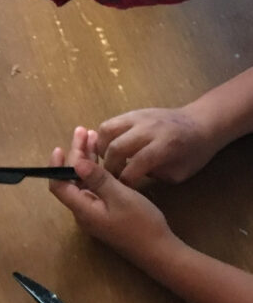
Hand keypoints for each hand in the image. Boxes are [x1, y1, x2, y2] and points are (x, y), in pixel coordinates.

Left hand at [49, 127, 175, 264]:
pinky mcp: (106, 212)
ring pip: (84, 182)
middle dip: (76, 155)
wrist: (159, 251)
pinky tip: (104, 157)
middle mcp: (84, 210)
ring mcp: (95, 212)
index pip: (58, 185)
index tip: (61, 147)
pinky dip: (97, 171)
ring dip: (87, 160)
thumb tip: (76, 162)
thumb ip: (98, 179)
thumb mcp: (120, 196)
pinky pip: (95, 187)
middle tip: (84, 131)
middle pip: (71, 180)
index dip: (57, 166)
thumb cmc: (141, 224)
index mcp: (82, 208)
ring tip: (93, 137)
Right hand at [97, 107, 218, 186]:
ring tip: (108, 161)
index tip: (122, 189)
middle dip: (109, 167)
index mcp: (166, 145)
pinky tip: (110, 150)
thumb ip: (154, 175)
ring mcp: (138, 117)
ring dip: (101, 149)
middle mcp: (149, 128)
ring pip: (106, 131)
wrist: (201, 123)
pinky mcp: (132, 112)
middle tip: (111, 177)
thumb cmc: (193, 153)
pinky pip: (109, 124)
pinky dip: (104, 139)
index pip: (136, 164)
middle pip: (116, 147)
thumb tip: (130, 177)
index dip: (125, 180)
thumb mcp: (179, 173)